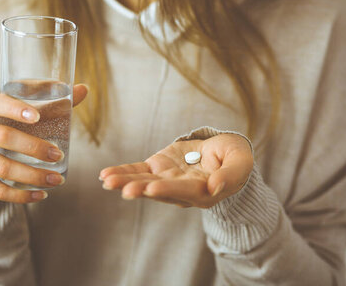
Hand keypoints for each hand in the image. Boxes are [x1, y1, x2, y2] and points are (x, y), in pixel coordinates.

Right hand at [0, 84, 87, 202]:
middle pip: (2, 137)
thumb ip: (53, 102)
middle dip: (34, 148)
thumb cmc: (9, 124)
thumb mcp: (25, 111)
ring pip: (1, 168)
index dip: (15, 109)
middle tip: (59, 155)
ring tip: (56, 180)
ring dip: (32, 176)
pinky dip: (20, 195)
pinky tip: (40, 195)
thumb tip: (84, 89)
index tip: (37, 117)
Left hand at [99, 133, 252, 207]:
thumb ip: (230, 175)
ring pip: (144, 182)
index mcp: (204, 192)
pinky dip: (122, 172)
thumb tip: (216, 187)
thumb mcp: (240, 163)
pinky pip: (137, 171)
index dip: (169, 189)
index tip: (152, 188)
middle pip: (160, 191)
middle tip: (124, 190)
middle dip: (141, 189)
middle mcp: (182, 191)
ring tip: (108, 181)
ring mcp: (167, 181)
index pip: (185, 191)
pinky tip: (105, 176)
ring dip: (125, 182)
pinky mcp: (157, 169)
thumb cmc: (234, 158)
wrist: (222, 152)